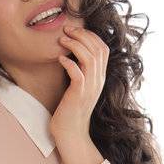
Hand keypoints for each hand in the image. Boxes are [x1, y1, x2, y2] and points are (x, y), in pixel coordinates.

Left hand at [49, 23, 109, 149]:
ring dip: (75, 45)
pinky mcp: (79, 94)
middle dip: (82, 35)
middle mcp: (98, 81)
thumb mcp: (79, 86)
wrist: (70, 133)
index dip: (90, 35)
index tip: (74, 30)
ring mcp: (90, 88)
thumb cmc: (70, 108)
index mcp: (100, 77)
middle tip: (66, 30)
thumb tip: (72, 53)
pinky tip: (60, 59)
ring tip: (62, 41)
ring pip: (90, 58)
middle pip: (98, 49)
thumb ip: (80, 71)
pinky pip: (78, 73)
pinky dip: (69, 62)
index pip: (103, 49)